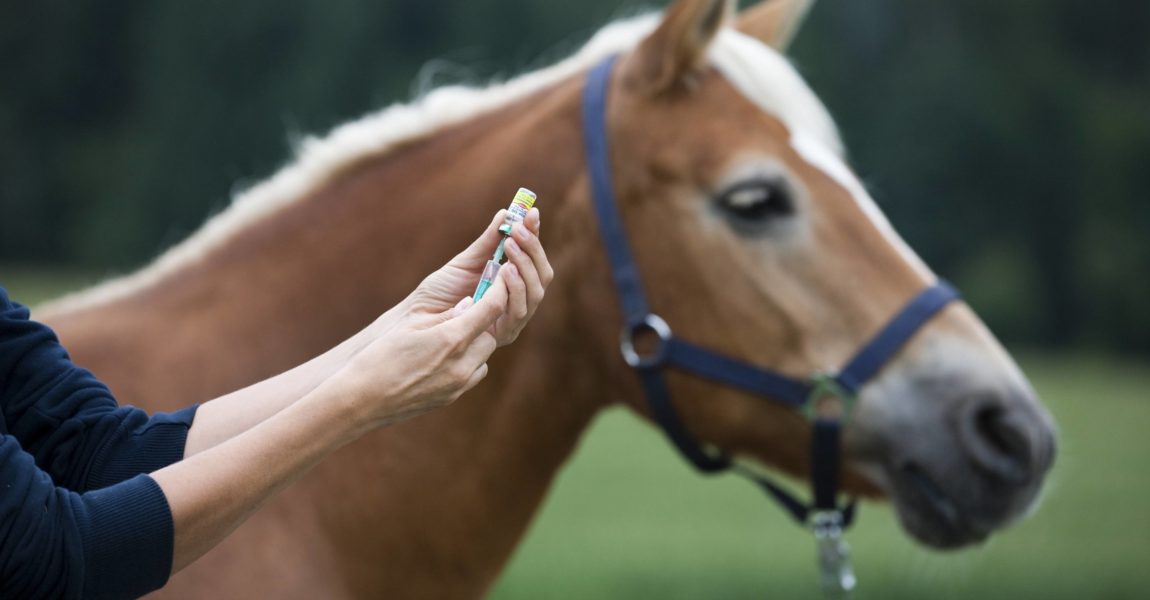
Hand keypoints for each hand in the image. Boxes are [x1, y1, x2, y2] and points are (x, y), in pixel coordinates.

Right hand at [335, 269, 510, 427]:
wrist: (362, 399)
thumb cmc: (380, 356)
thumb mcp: (411, 326)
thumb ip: (447, 315)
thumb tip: (472, 304)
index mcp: (451, 339)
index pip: (490, 308)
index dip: (498, 290)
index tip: (502, 277)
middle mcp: (461, 365)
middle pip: (491, 335)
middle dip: (483, 322)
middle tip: (466, 313)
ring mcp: (458, 384)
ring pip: (485, 356)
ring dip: (476, 343)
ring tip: (453, 337)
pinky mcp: (452, 397)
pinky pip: (474, 374)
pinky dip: (469, 363)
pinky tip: (447, 358)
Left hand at [409, 208, 553, 345]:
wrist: (417, 318)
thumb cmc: (439, 292)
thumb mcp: (467, 261)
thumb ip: (489, 241)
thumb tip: (506, 213)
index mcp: (512, 285)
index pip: (534, 260)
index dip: (535, 237)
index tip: (531, 213)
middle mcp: (517, 303)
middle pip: (542, 276)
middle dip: (533, 249)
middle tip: (518, 230)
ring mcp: (513, 320)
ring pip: (536, 292)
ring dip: (525, 266)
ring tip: (510, 246)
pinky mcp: (504, 334)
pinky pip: (518, 310)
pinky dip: (515, 288)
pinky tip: (506, 270)